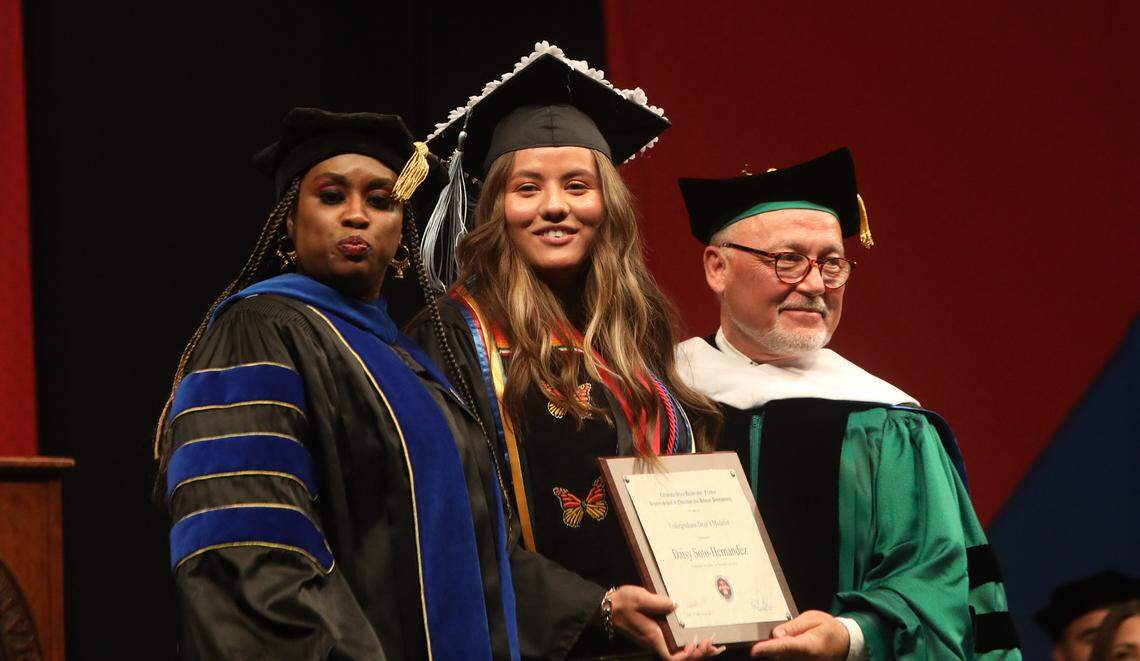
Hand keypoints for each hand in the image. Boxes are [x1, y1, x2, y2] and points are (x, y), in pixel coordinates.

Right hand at [608, 585, 725, 658]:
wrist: (608, 606)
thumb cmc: (622, 603)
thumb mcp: (640, 598)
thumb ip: (658, 602)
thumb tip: (676, 605)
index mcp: (652, 636)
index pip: (672, 657)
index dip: (687, 656)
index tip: (696, 645)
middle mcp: (655, 641)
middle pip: (680, 657)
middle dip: (699, 654)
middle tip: (714, 645)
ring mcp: (655, 638)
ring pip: (679, 651)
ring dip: (696, 650)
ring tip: (711, 643)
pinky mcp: (655, 633)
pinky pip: (674, 643)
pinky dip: (687, 642)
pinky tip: (695, 634)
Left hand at [749, 610, 848, 658]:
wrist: (844, 644)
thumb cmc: (828, 630)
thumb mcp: (813, 619)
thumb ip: (792, 626)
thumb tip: (775, 634)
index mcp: (809, 646)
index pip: (785, 647)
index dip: (768, 649)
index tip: (755, 651)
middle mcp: (805, 660)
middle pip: (778, 654)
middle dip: (775, 644)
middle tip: (790, 634)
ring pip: (780, 658)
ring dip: (780, 650)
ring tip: (797, 641)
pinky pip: (785, 660)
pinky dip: (785, 654)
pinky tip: (793, 649)